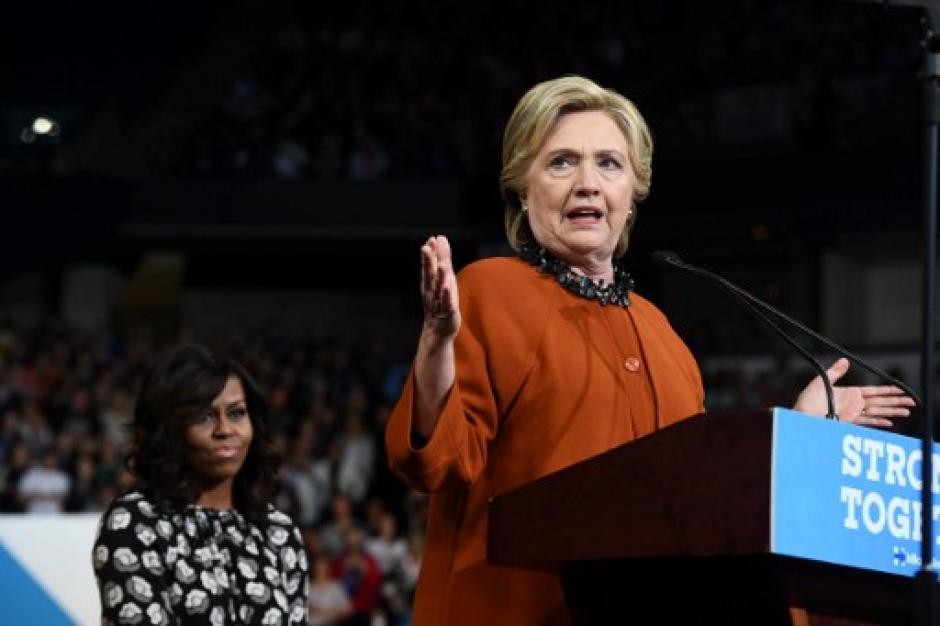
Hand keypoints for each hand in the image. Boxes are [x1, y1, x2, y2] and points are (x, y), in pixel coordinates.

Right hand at [421, 235, 459, 338]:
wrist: (438, 329)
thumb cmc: (441, 300)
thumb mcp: (442, 277)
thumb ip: (440, 258)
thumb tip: (438, 238)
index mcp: (430, 282)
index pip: (430, 265)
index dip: (431, 253)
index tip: (432, 239)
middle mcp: (432, 290)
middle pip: (430, 274)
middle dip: (428, 261)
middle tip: (426, 248)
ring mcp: (438, 301)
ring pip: (438, 287)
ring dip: (439, 276)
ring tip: (441, 265)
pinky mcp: (447, 312)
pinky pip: (446, 302)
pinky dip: (446, 295)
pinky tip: (448, 287)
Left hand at [793, 358, 914, 426]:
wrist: (802, 413)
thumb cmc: (809, 399)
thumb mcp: (823, 380)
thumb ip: (836, 371)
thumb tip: (845, 360)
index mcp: (849, 393)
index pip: (873, 391)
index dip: (887, 390)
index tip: (899, 389)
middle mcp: (854, 404)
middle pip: (879, 401)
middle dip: (896, 401)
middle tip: (911, 401)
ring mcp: (852, 413)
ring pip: (877, 411)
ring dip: (892, 411)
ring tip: (907, 412)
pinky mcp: (849, 422)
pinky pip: (867, 422)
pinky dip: (878, 422)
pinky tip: (889, 423)